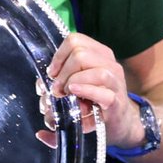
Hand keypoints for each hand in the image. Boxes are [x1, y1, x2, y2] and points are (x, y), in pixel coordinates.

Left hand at [40, 32, 141, 147]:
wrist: (118, 121)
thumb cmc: (94, 100)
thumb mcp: (78, 83)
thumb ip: (61, 77)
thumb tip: (43, 82)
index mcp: (99, 55)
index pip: (75, 40)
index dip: (59, 56)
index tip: (53, 73)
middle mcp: (110, 65)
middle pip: (80, 54)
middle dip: (63, 72)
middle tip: (58, 89)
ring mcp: (115, 83)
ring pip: (96, 71)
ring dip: (73, 81)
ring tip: (67, 94)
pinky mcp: (117, 102)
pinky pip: (103, 93)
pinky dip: (85, 91)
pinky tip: (74, 93)